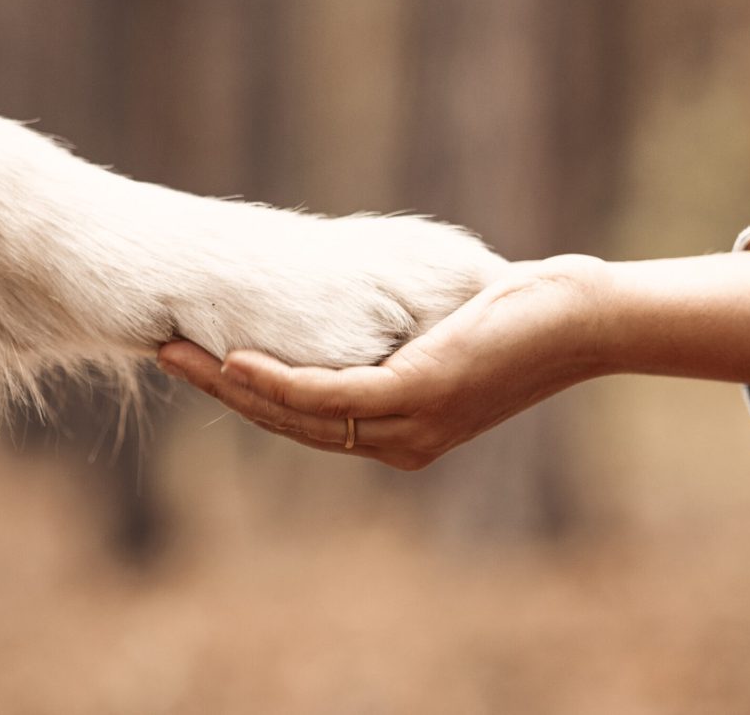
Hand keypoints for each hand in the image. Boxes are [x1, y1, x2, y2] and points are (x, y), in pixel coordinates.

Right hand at [157, 255, 607, 469]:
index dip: (250, 396)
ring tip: (180, 354)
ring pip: (300, 414)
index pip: (308, 420)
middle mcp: (399, 441)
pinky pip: (331, 397)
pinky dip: (278, 382)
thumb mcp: (443, 334)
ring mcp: (409, 425)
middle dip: (224, 392)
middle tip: (169, 354)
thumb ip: (395, 337)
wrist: (581, 320)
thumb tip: (355, 307)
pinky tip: (235, 360)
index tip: (203, 362)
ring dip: (233, 386)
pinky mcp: (419, 395)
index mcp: (401, 432)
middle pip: (291, 423)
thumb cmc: (516, 318)